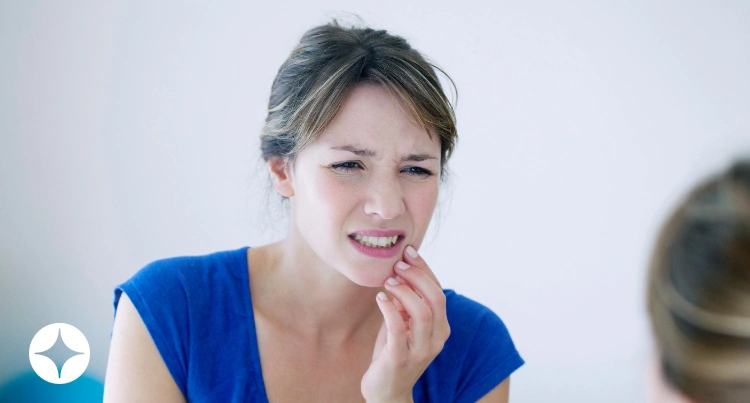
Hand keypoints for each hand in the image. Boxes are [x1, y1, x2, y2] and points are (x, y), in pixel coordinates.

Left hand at [360, 245, 450, 402]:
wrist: (386, 390)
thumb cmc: (394, 351)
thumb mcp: (404, 322)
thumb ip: (407, 301)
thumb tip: (401, 268)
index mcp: (441, 327)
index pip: (438, 290)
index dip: (424, 268)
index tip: (408, 251)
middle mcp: (436, 338)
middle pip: (436, 298)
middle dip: (417, 276)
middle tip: (397, 265)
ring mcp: (420, 351)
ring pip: (422, 313)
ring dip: (404, 291)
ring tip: (387, 282)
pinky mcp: (400, 359)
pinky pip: (398, 329)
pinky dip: (389, 309)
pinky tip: (380, 299)